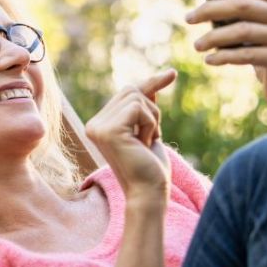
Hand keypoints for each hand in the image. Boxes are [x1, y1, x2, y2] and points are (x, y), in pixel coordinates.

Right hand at [85, 70, 176, 207]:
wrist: (149, 193)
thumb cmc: (150, 167)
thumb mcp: (149, 130)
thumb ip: (145, 108)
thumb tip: (156, 80)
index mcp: (99, 125)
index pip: (126, 93)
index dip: (150, 84)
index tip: (172, 74)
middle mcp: (93, 124)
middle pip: (131, 90)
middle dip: (151, 110)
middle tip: (151, 137)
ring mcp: (98, 127)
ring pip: (136, 97)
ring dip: (152, 118)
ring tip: (147, 142)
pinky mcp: (109, 130)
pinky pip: (138, 108)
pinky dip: (151, 124)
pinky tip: (145, 144)